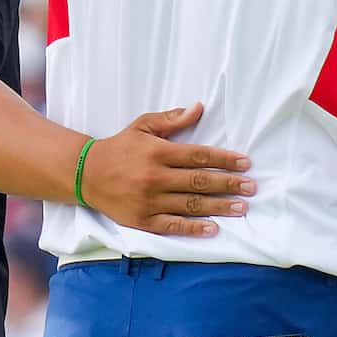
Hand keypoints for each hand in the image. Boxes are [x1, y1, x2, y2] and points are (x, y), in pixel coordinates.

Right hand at [75, 104, 253, 236]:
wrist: (85, 174)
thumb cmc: (119, 148)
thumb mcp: (142, 126)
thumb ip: (172, 120)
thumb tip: (199, 108)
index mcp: (158, 152)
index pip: (198, 156)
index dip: (224, 159)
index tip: (245, 164)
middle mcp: (155, 177)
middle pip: (199, 181)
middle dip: (229, 184)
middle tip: (251, 188)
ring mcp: (149, 201)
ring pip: (191, 205)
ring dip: (219, 207)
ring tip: (241, 208)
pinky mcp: (143, 220)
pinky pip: (173, 226)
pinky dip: (194, 228)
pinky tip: (213, 228)